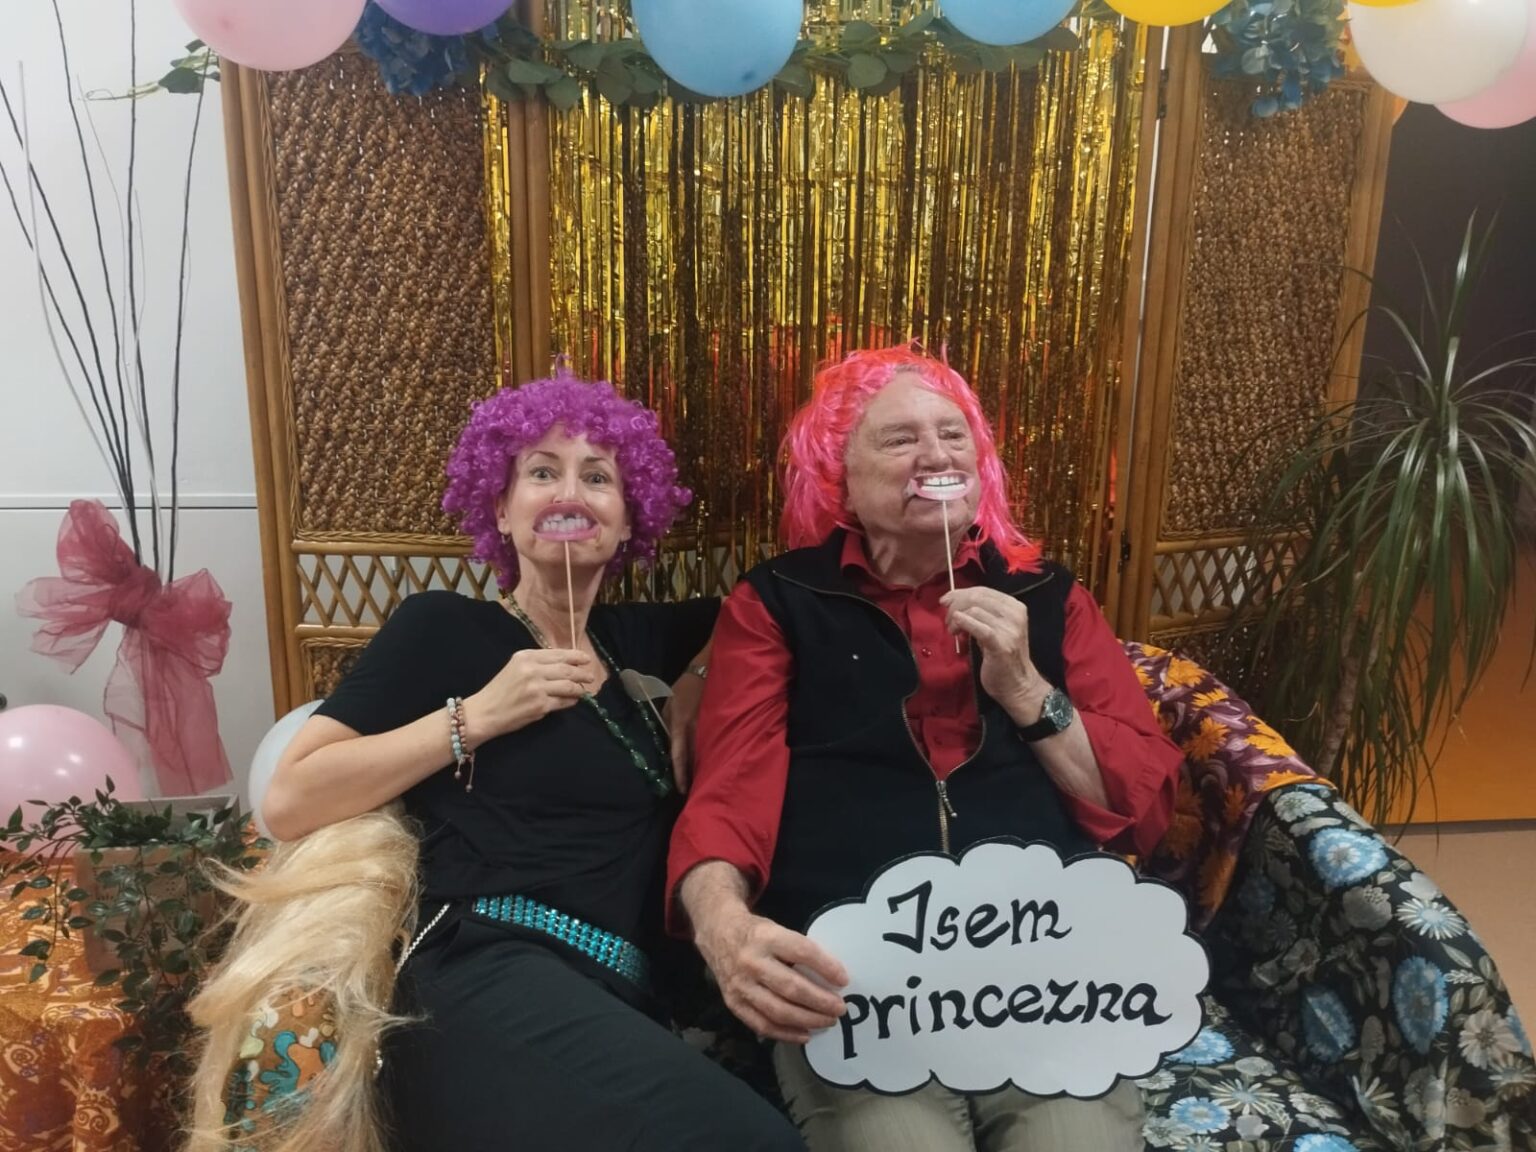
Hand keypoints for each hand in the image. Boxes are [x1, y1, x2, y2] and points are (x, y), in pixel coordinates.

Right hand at [465, 648, 595, 742]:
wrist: (485, 712)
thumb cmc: (500, 689)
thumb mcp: (516, 667)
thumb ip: (538, 663)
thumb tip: (565, 664)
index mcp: (526, 657)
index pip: (558, 654)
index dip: (575, 656)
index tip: (586, 659)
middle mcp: (533, 670)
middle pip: (566, 669)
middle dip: (582, 673)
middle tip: (591, 676)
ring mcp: (537, 688)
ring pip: (568, 686)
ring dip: (579, 688)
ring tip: (584, 689)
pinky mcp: (540, 706)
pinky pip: (563, 701)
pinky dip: (570, 700)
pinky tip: (573, 700)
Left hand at [664, 668, 706, 792]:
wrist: (706, 671)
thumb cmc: (684, 687)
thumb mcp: (669, 703)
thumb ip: (667, 723)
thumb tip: (668, 741)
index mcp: (679, 723)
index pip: (678, 754)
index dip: (679, 773)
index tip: (681, 789)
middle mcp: (694, 728)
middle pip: (693, 758)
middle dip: (692, 775)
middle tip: (691, 792)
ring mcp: (707, 726)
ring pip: (704, 752)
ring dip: (701, 767)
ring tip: (701, 783)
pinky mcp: (717, 722)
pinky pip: (712, 742)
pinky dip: (710, 754)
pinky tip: (711, 763)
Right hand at [695, 905, 848, 1044]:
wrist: (717, 933)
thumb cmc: (757, 933)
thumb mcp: (777, 929)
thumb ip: (799, 950)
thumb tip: (832, 977)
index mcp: (766, 937)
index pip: (801, 952)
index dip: (825, 967)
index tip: (844, 980)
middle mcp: (751, 962)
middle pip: (791, 987)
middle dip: (820, 1001)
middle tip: (840, 1008)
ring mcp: (740, 985)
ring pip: (778, 1010)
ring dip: (807, 1020)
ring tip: (828, 1021)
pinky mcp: (733, 1003)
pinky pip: (762, 1024)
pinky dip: (786, 1033)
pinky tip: (805, 1035)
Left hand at [941, 587, 1049, 724]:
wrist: (1018, 686)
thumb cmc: (1003, 658)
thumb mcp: (996, 629)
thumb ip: (982, 613)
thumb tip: (954, 599)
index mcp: (1015, 607)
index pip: (983, 590)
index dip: (960, 593)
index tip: (945, 601)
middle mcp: (1015, 614)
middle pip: (977, 597)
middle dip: (955, 605)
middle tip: (947, 620)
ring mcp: (1010, 629)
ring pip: (974, 610)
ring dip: (956, 618)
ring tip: (953, 631)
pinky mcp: (1001, 644)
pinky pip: (978, 627)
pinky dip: (964, 623)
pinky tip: (956, 628)